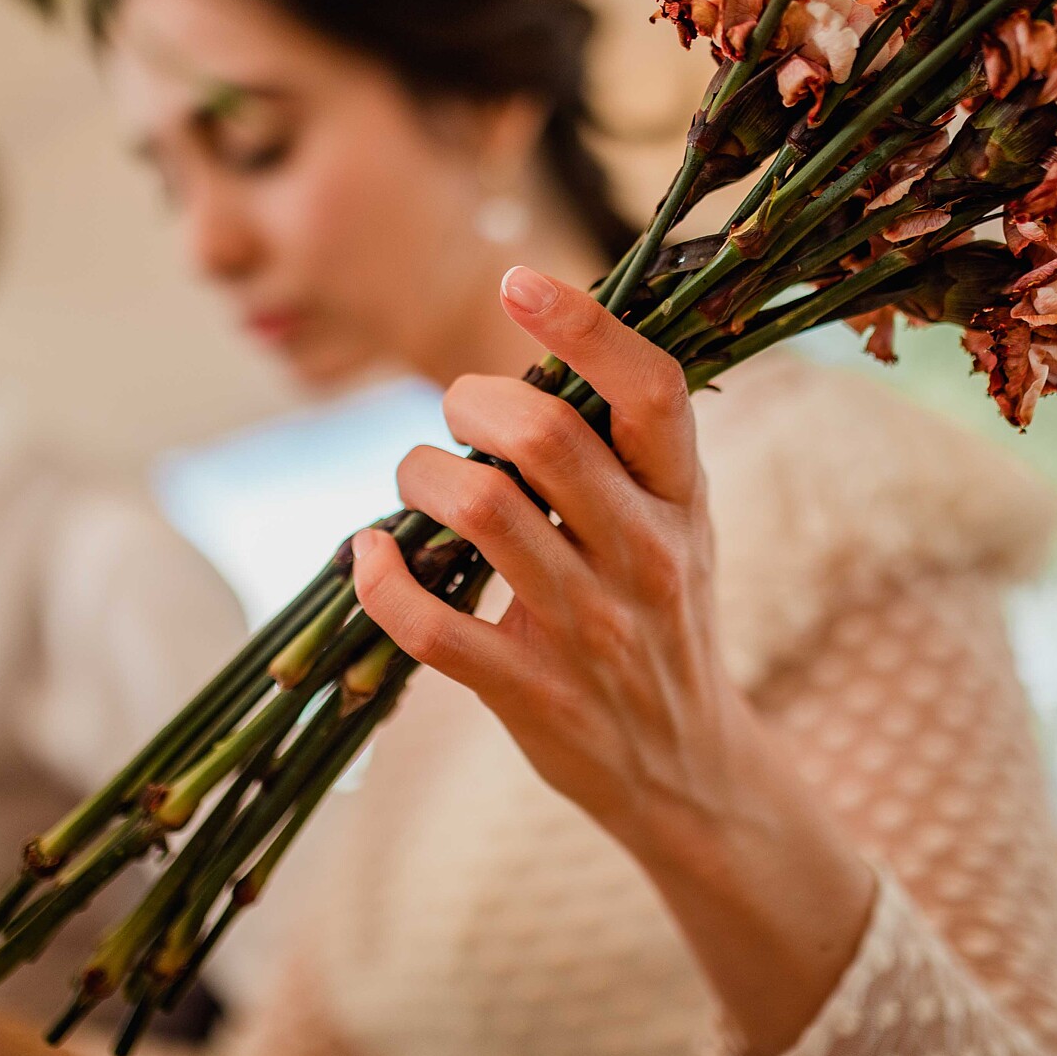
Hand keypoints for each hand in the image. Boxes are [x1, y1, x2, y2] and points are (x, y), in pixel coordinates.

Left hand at [352, 266, 738, 849]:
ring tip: (418, 482)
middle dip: (471, 401)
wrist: (687, 772)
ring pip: (481, 512)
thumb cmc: (662, 622)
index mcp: (684, 501)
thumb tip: (535, 351)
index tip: (518, 283)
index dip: (584, 325)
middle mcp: (645, 557)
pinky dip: (379, 579)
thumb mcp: (677, 529)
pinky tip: (369, 554)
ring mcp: (589, 629)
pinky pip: (431, 625)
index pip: (652, 390)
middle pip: (545, 435)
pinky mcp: (531, 693)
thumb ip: (625, 452)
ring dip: (421, 475)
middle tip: (456, 412)